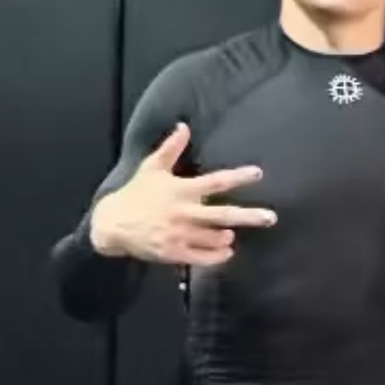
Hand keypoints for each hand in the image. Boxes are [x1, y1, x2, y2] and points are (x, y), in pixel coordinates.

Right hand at [89, 121, 276, 267]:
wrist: (112, 224)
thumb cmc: (136, 193)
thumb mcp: (152, 167)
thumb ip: (171, 148)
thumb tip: (184, 126)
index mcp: (181, 189)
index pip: (215, 182)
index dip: (237, 177)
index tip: (258, 173)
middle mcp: (184, 212)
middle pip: (222, 215)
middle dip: (249, 216)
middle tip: (271, 217)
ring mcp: (180, 234)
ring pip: (214, 238)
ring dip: (227, 236)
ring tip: (234, 234)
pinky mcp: (174, 252)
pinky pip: (202, 257)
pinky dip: (217, 256)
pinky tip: (227, 252)